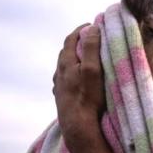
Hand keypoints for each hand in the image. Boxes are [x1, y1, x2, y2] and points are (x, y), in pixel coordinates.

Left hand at [53, 24, 104, 142]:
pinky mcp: (61, 99)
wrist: (78, 126)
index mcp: (66, 63)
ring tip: (84, 59)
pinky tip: (76, 80)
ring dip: (73, 59)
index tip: (90, 26)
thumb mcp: (93, 70)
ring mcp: (59, 87)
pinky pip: (64, 81)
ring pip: (63, 67)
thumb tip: (92, 29)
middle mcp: (59, 73)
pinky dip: (71, 74)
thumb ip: (91, 48)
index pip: (70, 40)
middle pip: (65, 52)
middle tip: (89, 40)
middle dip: (76, 43)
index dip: (80, 31)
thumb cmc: (88, 98)